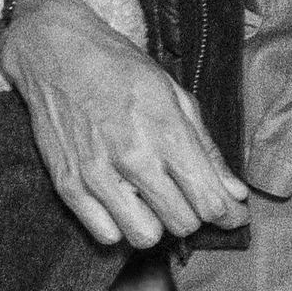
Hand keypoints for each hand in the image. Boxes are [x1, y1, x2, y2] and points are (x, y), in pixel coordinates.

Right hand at [0, 0, 247, 245]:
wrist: (57, 53)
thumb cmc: (121, 70)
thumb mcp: (175, 96)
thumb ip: (206, 149)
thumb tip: (235, 194)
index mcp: (166, 131)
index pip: (210, 201)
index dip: (226, 213)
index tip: (227, 212)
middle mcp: (133, 157)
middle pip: (182, 224)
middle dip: (192, 214)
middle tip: (185, 196)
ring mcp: (97, 174)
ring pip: (145, 237)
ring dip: (156, 224)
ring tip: (150, 201)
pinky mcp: (67, 185)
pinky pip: (106, 235)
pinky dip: (119, 225)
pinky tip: (120, 202)